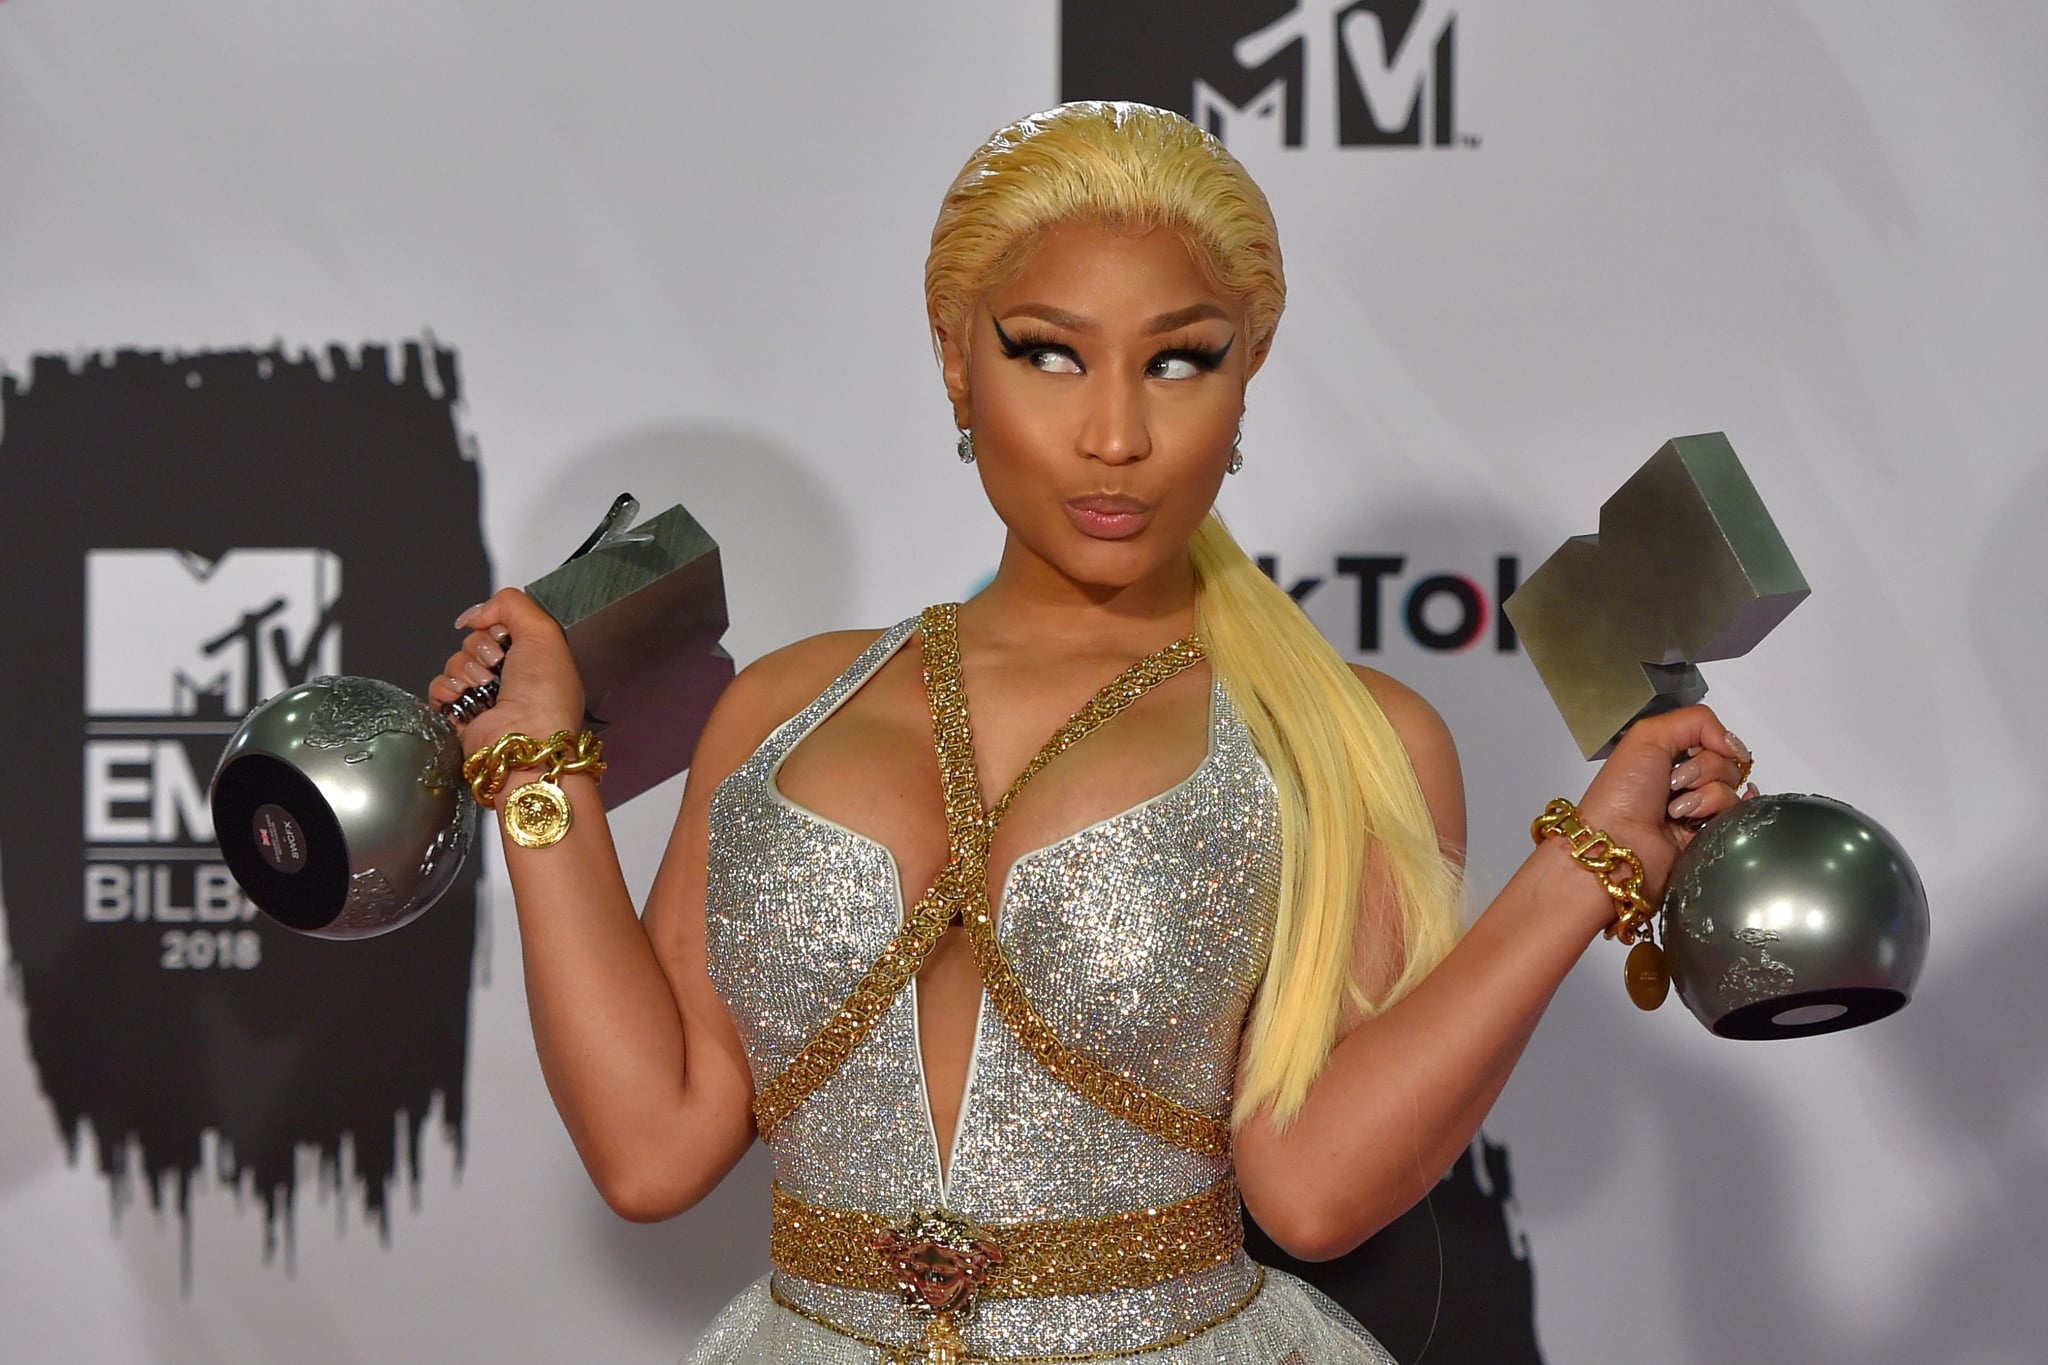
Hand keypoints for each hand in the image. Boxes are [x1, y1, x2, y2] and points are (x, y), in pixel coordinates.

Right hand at [426, 587, 585, 757]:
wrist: (525, 740)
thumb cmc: (545, 696)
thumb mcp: (543, 632)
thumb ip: (511, 604)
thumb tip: (477, 612)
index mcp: (533, 657)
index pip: (498, 626)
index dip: (497, 627)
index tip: (506, 637)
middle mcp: (509, 676)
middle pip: (474, 641)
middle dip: (482, 649)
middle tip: (498, 665)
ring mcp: (483, 696)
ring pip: (455, 661)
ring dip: (466, 669)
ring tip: (485, 686)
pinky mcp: (461, 714)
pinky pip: (439, 686)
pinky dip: (447, 687)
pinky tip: (463, 694)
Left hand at [1573, 705, 1754, 899]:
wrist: (1618, 843)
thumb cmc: (1621, 793)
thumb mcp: (1647, 736)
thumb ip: (1696, 721)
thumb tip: (1732, 742)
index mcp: (1667, 756)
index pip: (1713, 739)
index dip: (1708, 742)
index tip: (1686, 752)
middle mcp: (1685, 781)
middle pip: (1726, 762)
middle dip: (1702, 769)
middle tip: (1672, 784)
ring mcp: (1699, 809)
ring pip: (1732, 788)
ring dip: (1704, 795)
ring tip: (1674, 810)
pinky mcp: (1710, 834)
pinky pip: (1735, 813)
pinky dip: (1716, 811)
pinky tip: (1697, 817)